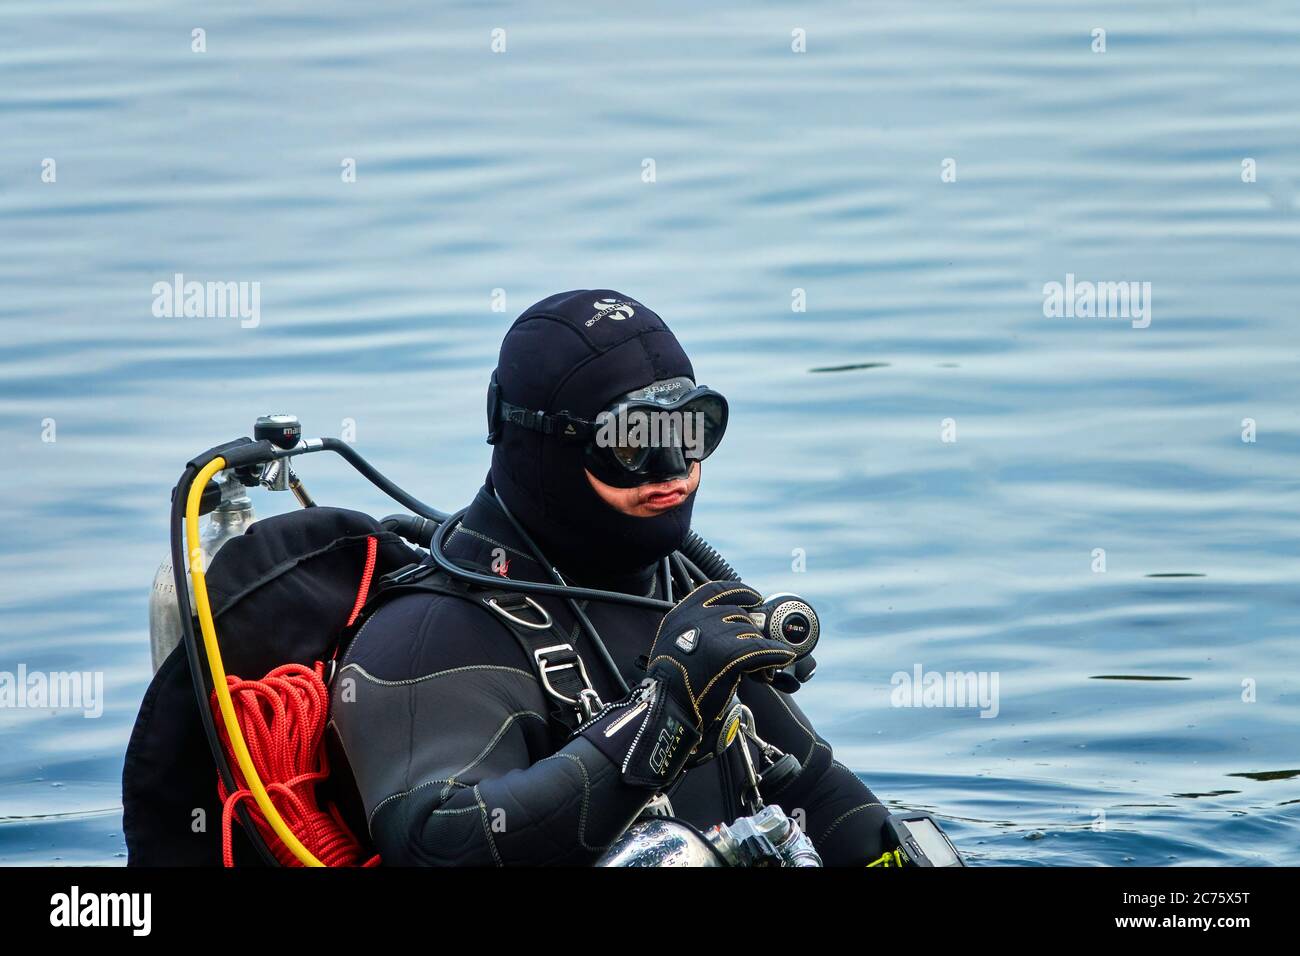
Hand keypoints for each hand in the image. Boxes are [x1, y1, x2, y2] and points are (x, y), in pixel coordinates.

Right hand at [646, 581, 796, 737]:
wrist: (667, 708)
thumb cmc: (672, 685)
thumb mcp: (674, 644)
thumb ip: (697, 630)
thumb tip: (732, 627)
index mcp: (682, 614)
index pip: (717, 589)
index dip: (741, 591)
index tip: (755, 597)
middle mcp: (696, 618)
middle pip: (739, 615)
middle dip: (752, 634)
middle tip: (756, 655)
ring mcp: (712, 634)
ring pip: (751, 634)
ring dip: (760, 651)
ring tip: (759, 672)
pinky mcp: (727, 653)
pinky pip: (761, 649)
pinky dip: (776, 654)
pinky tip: (782, 658)